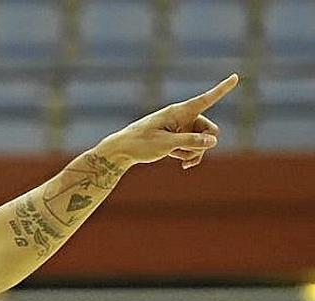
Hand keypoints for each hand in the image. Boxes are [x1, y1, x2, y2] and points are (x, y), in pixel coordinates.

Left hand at [96, 73, 238, 169]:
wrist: (123, 150)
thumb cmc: (141, 143)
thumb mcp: (166, 144)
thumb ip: (191, 141)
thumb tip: (214, 140)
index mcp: (179, 112)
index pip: (205, 99)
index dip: (222, 89)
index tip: (236, 76)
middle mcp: (183, 118)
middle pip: (210, 129)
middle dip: (204, 143)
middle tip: (186, 153)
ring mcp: (182, 128)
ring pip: (203, 142)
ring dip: (194, 152)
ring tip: (177, 158)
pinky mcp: (179, 138)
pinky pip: (195, 148)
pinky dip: (191, 156)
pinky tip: (183, 166)